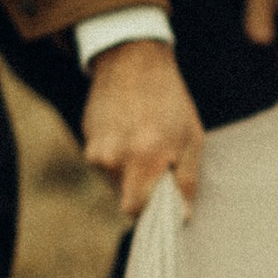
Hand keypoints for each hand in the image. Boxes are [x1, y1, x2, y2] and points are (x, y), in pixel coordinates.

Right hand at [80, 38, 203, 219]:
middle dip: (141, 191)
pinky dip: (117, 158)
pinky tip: (127, 135)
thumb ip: (186, 180)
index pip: (135, 210)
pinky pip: (104, 164)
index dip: (150, 212)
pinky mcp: (86, 140)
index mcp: (144, 158)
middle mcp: (114, 158)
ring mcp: (95, 149)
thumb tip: (182, 216)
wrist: (133, 62)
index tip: (161, 203)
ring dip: (128, 173)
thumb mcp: (192, 138)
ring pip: (113, 181)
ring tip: (142, 143)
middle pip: (123, 198)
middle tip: (157, 166)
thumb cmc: (170, 101)